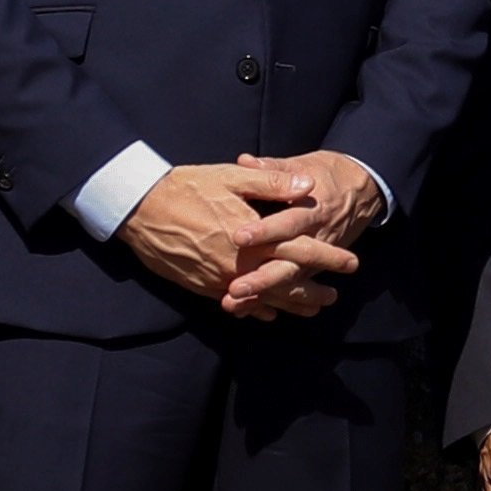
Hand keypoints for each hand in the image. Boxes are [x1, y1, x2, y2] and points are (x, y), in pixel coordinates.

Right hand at [118, 160, 338, 313]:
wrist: (139, 208)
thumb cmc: (188, 187)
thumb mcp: (232, 178)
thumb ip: (271, 183)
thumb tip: (307, 185)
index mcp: (252, 236)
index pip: (300, 251)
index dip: (328, 258)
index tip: (352, 264)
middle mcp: (239, 264)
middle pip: (285, 284)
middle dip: (312, 292)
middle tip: (334, 297)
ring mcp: (219, 279)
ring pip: (263, 299)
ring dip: (289, 304)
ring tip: (310, 308)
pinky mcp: (201, 286)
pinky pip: (235, 303)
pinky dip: (255, 308)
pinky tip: (268, 313)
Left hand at [226, 150, 386, 317]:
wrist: (363, 189)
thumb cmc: (327, 173)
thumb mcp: (302, 164)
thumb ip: (272, 169)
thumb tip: (244, 161)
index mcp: (311, 209)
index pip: (288, 223)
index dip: (265, 231)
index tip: (239, 237)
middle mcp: (316, 237)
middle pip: (290, 263)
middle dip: (263, 279)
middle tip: (235, 289)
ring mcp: (317, 256)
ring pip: (290, 281)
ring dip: (263, 296)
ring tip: (234, 305)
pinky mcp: (314, 267)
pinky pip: (293, 287)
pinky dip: (272, 300)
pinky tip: (248, 311)